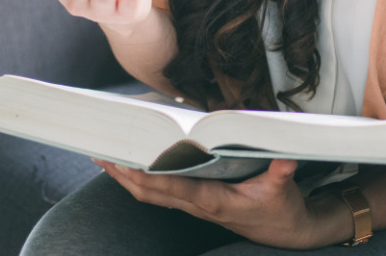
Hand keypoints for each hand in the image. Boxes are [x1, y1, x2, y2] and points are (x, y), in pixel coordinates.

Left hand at [92, 159, 352, 248]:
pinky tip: (131, 167)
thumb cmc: (280, 210)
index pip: (173, 188)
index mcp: (214, 200)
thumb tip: (285, 159)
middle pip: (150, 192)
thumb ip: (281, 173)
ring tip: (104, 158)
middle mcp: (198, 205)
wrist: (284, 231)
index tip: (125, 161)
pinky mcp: (196, 204)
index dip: (147, 176)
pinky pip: (161, 193)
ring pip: (151, 195)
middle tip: (100, 153)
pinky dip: (141, 180)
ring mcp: (194, 206)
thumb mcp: (283, 190)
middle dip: (123, 175)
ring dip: (126, 179)